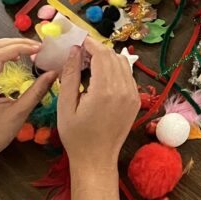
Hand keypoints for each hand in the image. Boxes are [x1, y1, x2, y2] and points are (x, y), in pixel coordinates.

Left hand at [0, 39, 56, 163]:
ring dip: (9, 45)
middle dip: (16, 42)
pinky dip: (3, 52)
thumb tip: (53, 74)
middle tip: (37, 46)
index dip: (20, 47)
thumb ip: (36, 92)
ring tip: (29, 49)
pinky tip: (17, 57)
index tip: (39, 49)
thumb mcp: (19, 114)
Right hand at [57, 38, 140, 166]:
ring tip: (90, 62)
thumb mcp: (65, 105)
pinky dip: (116, 69)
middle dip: (98, 49)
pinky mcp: (135, 101)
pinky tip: (102, 76)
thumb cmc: (76, 136)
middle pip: (113, 56)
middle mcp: (123, 90)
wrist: (96, 159)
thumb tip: (74, 51)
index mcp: (104, 90)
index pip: (102, 55)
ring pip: (123, 64)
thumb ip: (70, 75)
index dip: (90, 44)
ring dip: (108, 58)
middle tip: (81, 51)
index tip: (79, 40)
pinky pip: (128, 76)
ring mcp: (132, 95)